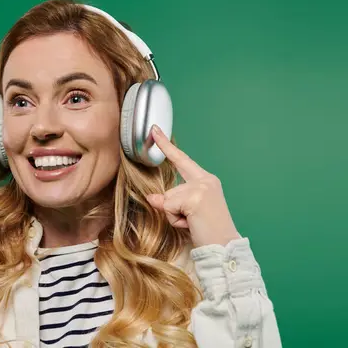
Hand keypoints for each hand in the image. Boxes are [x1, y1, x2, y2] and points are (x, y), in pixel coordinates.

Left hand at [145, 125, 240, 247]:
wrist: (225, 247)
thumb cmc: (207, 231)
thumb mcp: (185, 212)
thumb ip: (170, 201)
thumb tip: (152, 197)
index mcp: (206, 180)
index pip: (181, 159)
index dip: (166, 145)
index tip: (154, 130)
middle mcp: (206, 180)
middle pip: (170, 191)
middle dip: (173, 209)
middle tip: (193, 221)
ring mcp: (202, 187)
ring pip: (168, 200)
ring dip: (175, 216)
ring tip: (193, 223)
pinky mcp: (195, 197)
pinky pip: (169, 207)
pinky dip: (176, 220)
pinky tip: (192, 224)